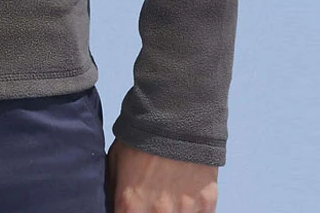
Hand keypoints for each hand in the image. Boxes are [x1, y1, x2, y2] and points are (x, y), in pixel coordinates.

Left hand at [105, 138, 219, 211]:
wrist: (174, 116)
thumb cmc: (140, 136)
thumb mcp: (114, 159)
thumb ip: (114, 189)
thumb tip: (113, 204)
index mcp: (130, 204)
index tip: (129, 206)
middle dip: (148, 211)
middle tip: (149, 199)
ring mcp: (184, 210)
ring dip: (172, 210)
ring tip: (167, 192)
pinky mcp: (206, 204)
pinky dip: (192, 209)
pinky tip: (185, 194)